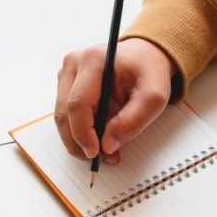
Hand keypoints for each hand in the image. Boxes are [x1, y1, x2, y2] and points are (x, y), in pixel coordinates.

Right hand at [54, 38, 176, 163]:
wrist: (144, 57)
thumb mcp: (154, 97)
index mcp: (93, 61)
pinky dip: (78, 134)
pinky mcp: (66, 86)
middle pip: (64, 114)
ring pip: (62, 118)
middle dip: (78, 143)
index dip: (83, 133)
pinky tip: (96, 140)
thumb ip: (132, 122)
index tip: (95, 153)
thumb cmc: (148, 72)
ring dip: (77, 141)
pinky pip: (66, 117)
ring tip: (102, 152)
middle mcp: (73, 65)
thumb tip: (107, 146)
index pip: (77, 104)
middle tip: (97, 159)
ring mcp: (66, 75)